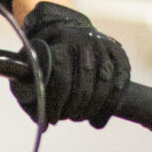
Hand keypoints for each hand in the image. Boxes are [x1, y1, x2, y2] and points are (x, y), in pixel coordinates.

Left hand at [16, 2, 131, 127]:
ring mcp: (104, 46)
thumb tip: (42, 124)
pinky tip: (99, 120)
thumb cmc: (46, 53)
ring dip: (92, 109)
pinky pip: (120, 82)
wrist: (68, 27)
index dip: (57, 105)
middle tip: (69, 117)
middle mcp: (85, 41)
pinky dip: (111, 105)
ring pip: (104, 85)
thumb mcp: (31, 64)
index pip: (62, 79)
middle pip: (85, 85)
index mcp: (61, 43)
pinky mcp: (118, 52)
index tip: (52, 119)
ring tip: (81, 117)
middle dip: (76, 109)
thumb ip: (30, 90)